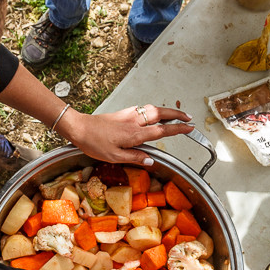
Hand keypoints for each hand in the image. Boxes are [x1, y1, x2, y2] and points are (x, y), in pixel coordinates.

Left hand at [59, 104, 192, 163]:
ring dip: (166, 110)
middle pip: (161, 113)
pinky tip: (153, 114)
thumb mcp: (114, 157)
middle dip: (177, 114)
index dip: (178, 129)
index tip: (190, 127)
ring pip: (152, 109)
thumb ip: (135, 157)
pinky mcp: (123, 113)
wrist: (79, 128)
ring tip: (176, 115)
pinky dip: (153, 110)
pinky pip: (142, 109)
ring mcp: (129, 115)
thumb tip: (151, 160)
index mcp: (134, 134)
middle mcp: (134, 122)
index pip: (162, 130)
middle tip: (189, 117)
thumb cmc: (94, 143)